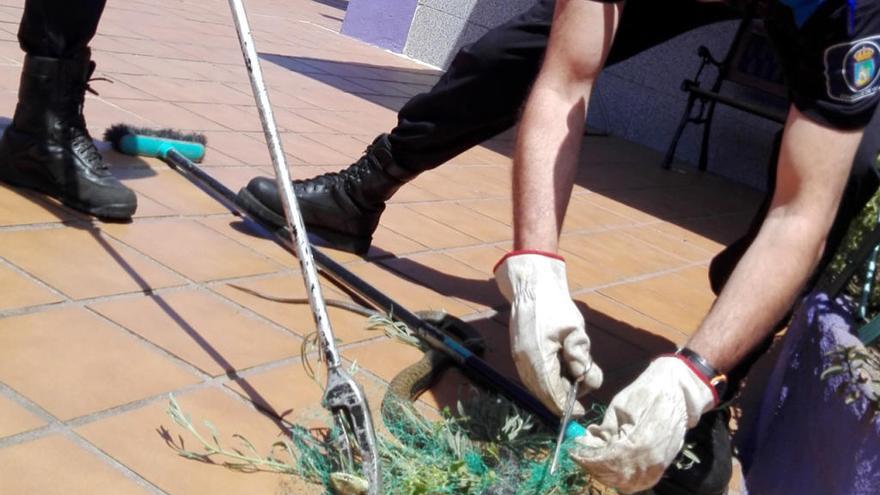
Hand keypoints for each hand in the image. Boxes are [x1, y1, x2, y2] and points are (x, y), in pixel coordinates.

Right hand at [494, 251, 602, 415]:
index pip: (552, 394)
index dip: (567, 406)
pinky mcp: (520, 355)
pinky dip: (549, 378)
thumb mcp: (575, 329)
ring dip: (558, 386)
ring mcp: (519, 359)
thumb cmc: (555, 306)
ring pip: (539, 387)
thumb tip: (582, 376)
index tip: (582, 411)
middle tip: (584, 383)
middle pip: (544, 394)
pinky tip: (562, 366)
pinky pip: (534, 377)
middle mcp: (524, 363)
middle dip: (566, 395)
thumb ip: (580, 354)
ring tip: (575, 369)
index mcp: (538, 357)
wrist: (532, 287)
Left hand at [570, 356, 715, 493]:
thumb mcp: (619, 406)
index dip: (587, 458)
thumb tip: (588, 441)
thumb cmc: (646, 393)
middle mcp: (650, 460)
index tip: (573, 451)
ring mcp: (658, 465)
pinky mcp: (662, 466)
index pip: (606, 460)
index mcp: (639, 442)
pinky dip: (623, 479)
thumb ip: (605, 429)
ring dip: (607, 474)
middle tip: (581, 455)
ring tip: (594, 460)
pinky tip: (611, 468)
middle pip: (615, 475)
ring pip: (627, 483)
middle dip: (594, 467)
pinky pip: (640, 482)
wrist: (676, 392)